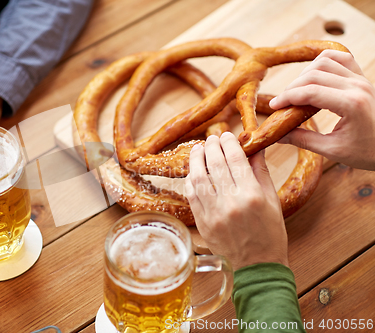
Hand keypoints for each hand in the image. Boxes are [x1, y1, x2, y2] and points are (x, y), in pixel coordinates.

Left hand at [185, 132, 287, 270]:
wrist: (258, 265)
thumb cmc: (270, 233)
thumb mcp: (272, 200)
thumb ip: (261, 171)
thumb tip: (255, 147)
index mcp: (252, 195)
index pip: (235, 159)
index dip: (229, 143)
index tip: (227, 135)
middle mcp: (231, 203)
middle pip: (215, 165)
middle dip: (212, 146)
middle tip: (212, 138)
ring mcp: (213, 213)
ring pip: (199, 178)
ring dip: (197, 160)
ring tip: (198, 149)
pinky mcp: (202, 223)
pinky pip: (191, 196)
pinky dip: (191, 180)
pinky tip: (194, 172)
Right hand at [270, 50, 374, 170]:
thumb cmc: (370, 151)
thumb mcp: (334, 150)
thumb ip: (304, 140)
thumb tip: (279, 136)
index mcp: (351, 104)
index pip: (310, 92)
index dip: (287, 97)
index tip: (274, 107)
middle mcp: (357, 86)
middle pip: (314, 75)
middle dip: (292, 88)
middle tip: (283, 104)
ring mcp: (362, 79)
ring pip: (325, 61)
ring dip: (306, 74)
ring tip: (297, 91)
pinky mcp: (363, 78)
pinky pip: (341, 58)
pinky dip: (324, 62)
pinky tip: (315, 76)